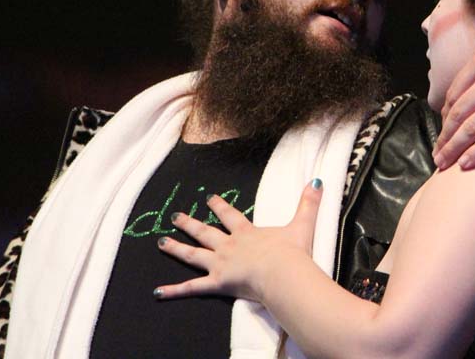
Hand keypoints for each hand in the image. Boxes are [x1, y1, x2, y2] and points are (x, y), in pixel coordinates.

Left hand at [153, 179, 323, 301]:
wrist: (283, 273)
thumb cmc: (291, 253)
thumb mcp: (302, 224)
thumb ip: (308, 204)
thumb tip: (317, 182)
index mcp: (247, 233)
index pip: (229, 216)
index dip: (218, 206)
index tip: (208, 198)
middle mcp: (229, 246)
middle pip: (206, 232)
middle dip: (190, 223)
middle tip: (175, 216)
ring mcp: (220, 264)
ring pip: (193, 254)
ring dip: (176, 248)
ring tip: (161, 243)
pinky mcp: (217, 283)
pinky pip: (192, 287)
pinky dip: (174, 290)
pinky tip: (157, 292)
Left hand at [434, 46, 474, 168]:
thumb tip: (454, 98)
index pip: (454, 94)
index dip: (444, 118)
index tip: (441, 135)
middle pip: (459, 113)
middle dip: (444, 138)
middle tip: (436, 155)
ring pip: (472, 127)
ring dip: (454, 149)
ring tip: (444, 164)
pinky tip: (466, 164)